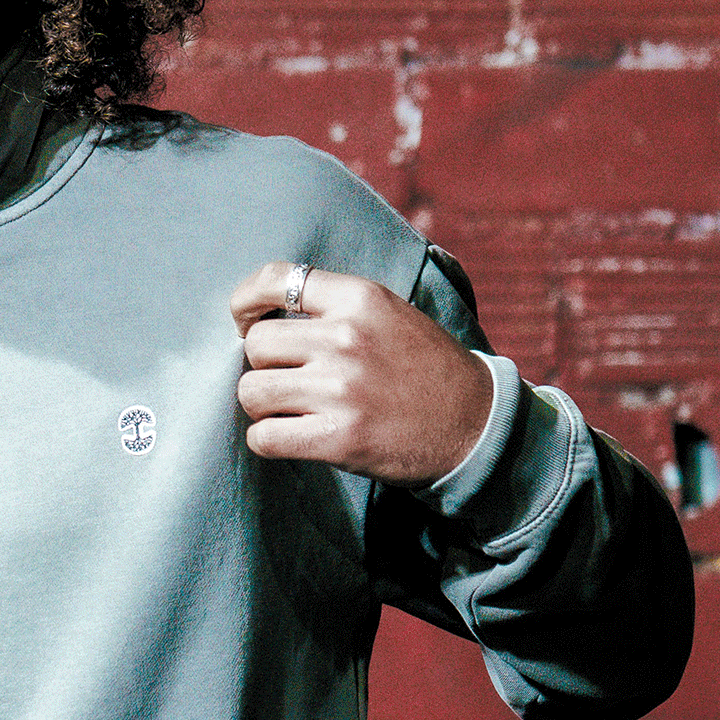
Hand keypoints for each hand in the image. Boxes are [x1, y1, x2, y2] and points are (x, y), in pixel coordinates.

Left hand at [228, 262, 492, 485]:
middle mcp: (347, 338)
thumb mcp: (387, 314)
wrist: (474, 425)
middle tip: (284, 379)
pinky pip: (264, 437)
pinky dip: (267, 440)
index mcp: (360, 298)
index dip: (246, 302)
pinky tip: (290, 437)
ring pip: (252, 392)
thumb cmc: (423, 369)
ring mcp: (341, 389)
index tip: (245, 321)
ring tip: (289, 410)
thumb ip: (333, 307)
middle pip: (256, 344)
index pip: (276, 279)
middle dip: (261, 366)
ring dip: (262, 406)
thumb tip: (260, 315)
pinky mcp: (339, 437)